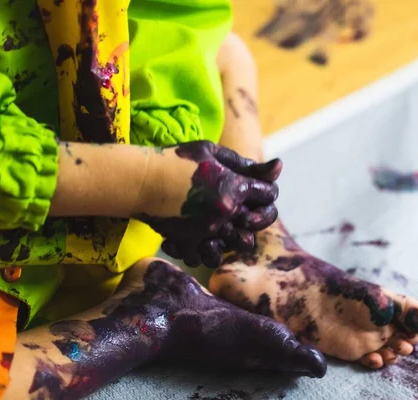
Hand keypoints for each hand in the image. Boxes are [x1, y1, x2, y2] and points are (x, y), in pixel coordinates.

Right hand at [133, 141, 281, 266]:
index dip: (266, 189)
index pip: (268, 193)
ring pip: (238, 245)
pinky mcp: (190, 243)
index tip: (257, 187)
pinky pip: (209, 256)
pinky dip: (210, 249)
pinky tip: (206, 236)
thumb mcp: (212, 152)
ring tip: (228, 224)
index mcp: (234, 186)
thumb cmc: (176, 160)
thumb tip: (278, 167)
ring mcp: (208, 230)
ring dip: (237, 234)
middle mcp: (226, 211)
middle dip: (258, 214)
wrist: (139, 180)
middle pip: (259, 222)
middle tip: (247, 208)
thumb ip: (245, 163)